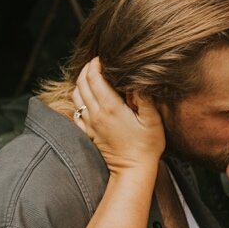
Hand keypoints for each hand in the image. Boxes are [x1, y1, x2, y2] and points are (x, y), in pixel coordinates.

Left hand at [71, 58, 164, 174]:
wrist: (133, 170)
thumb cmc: (147, 146)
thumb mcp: (152, 120)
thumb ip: (144, 98)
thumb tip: (137, 80)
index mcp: (110, 107)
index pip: (94, 78)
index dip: (96, 64)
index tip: (103, 57)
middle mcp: (96, 114)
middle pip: (82, 83)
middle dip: (87, 69)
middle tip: (96, 62)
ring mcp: (89, 123)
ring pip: (76, 95)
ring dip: (81, 82)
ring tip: (91, 76)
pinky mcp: (88, 132)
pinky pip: (76, 111)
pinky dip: (78, 99)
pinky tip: (87, 97)